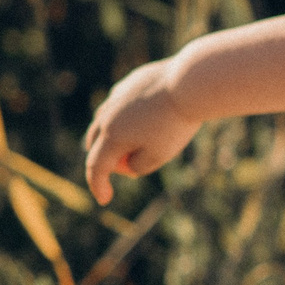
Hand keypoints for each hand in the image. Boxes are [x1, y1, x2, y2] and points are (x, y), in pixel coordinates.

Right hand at [84, 61, 198, 203]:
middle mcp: (108, 115)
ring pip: (105, 121)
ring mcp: (117, 97)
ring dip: (114, 137)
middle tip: (131, 168)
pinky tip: (144, 118)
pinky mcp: (129, 84)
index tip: (104, 200)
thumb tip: (129, 164)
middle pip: (96, 143)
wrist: (189, 84)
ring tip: (133, 144)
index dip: (98, 186)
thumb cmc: (176, 123)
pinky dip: (127, 116)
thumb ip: (138, 165)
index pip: (96, 167)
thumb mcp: (159, 155)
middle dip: (109, 159)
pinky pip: (121, 104)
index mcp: (112, 136)